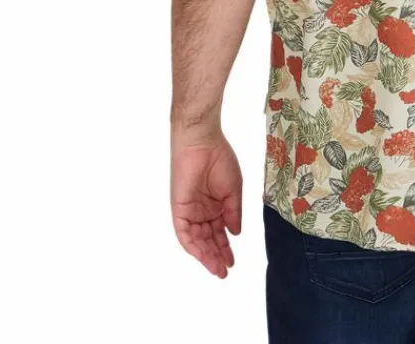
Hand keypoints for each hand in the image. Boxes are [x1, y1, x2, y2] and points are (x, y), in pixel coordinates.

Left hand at [171, 129, 241, 277]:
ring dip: (206, 254)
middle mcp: (202, 211)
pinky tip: (202, 255)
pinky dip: (192, 244)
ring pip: (197, 239)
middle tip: (225, 271)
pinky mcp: (179, 209)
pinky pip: (184, 232)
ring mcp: (190, 210)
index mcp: (216, 204)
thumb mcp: (233, 190)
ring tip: (217, 268)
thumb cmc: (221, 160)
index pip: (220, 231)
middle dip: (216, 255)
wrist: (203, 143)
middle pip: (209, 238)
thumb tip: (235, 233)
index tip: (233, 262)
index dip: (225, 247)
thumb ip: (233, 212)